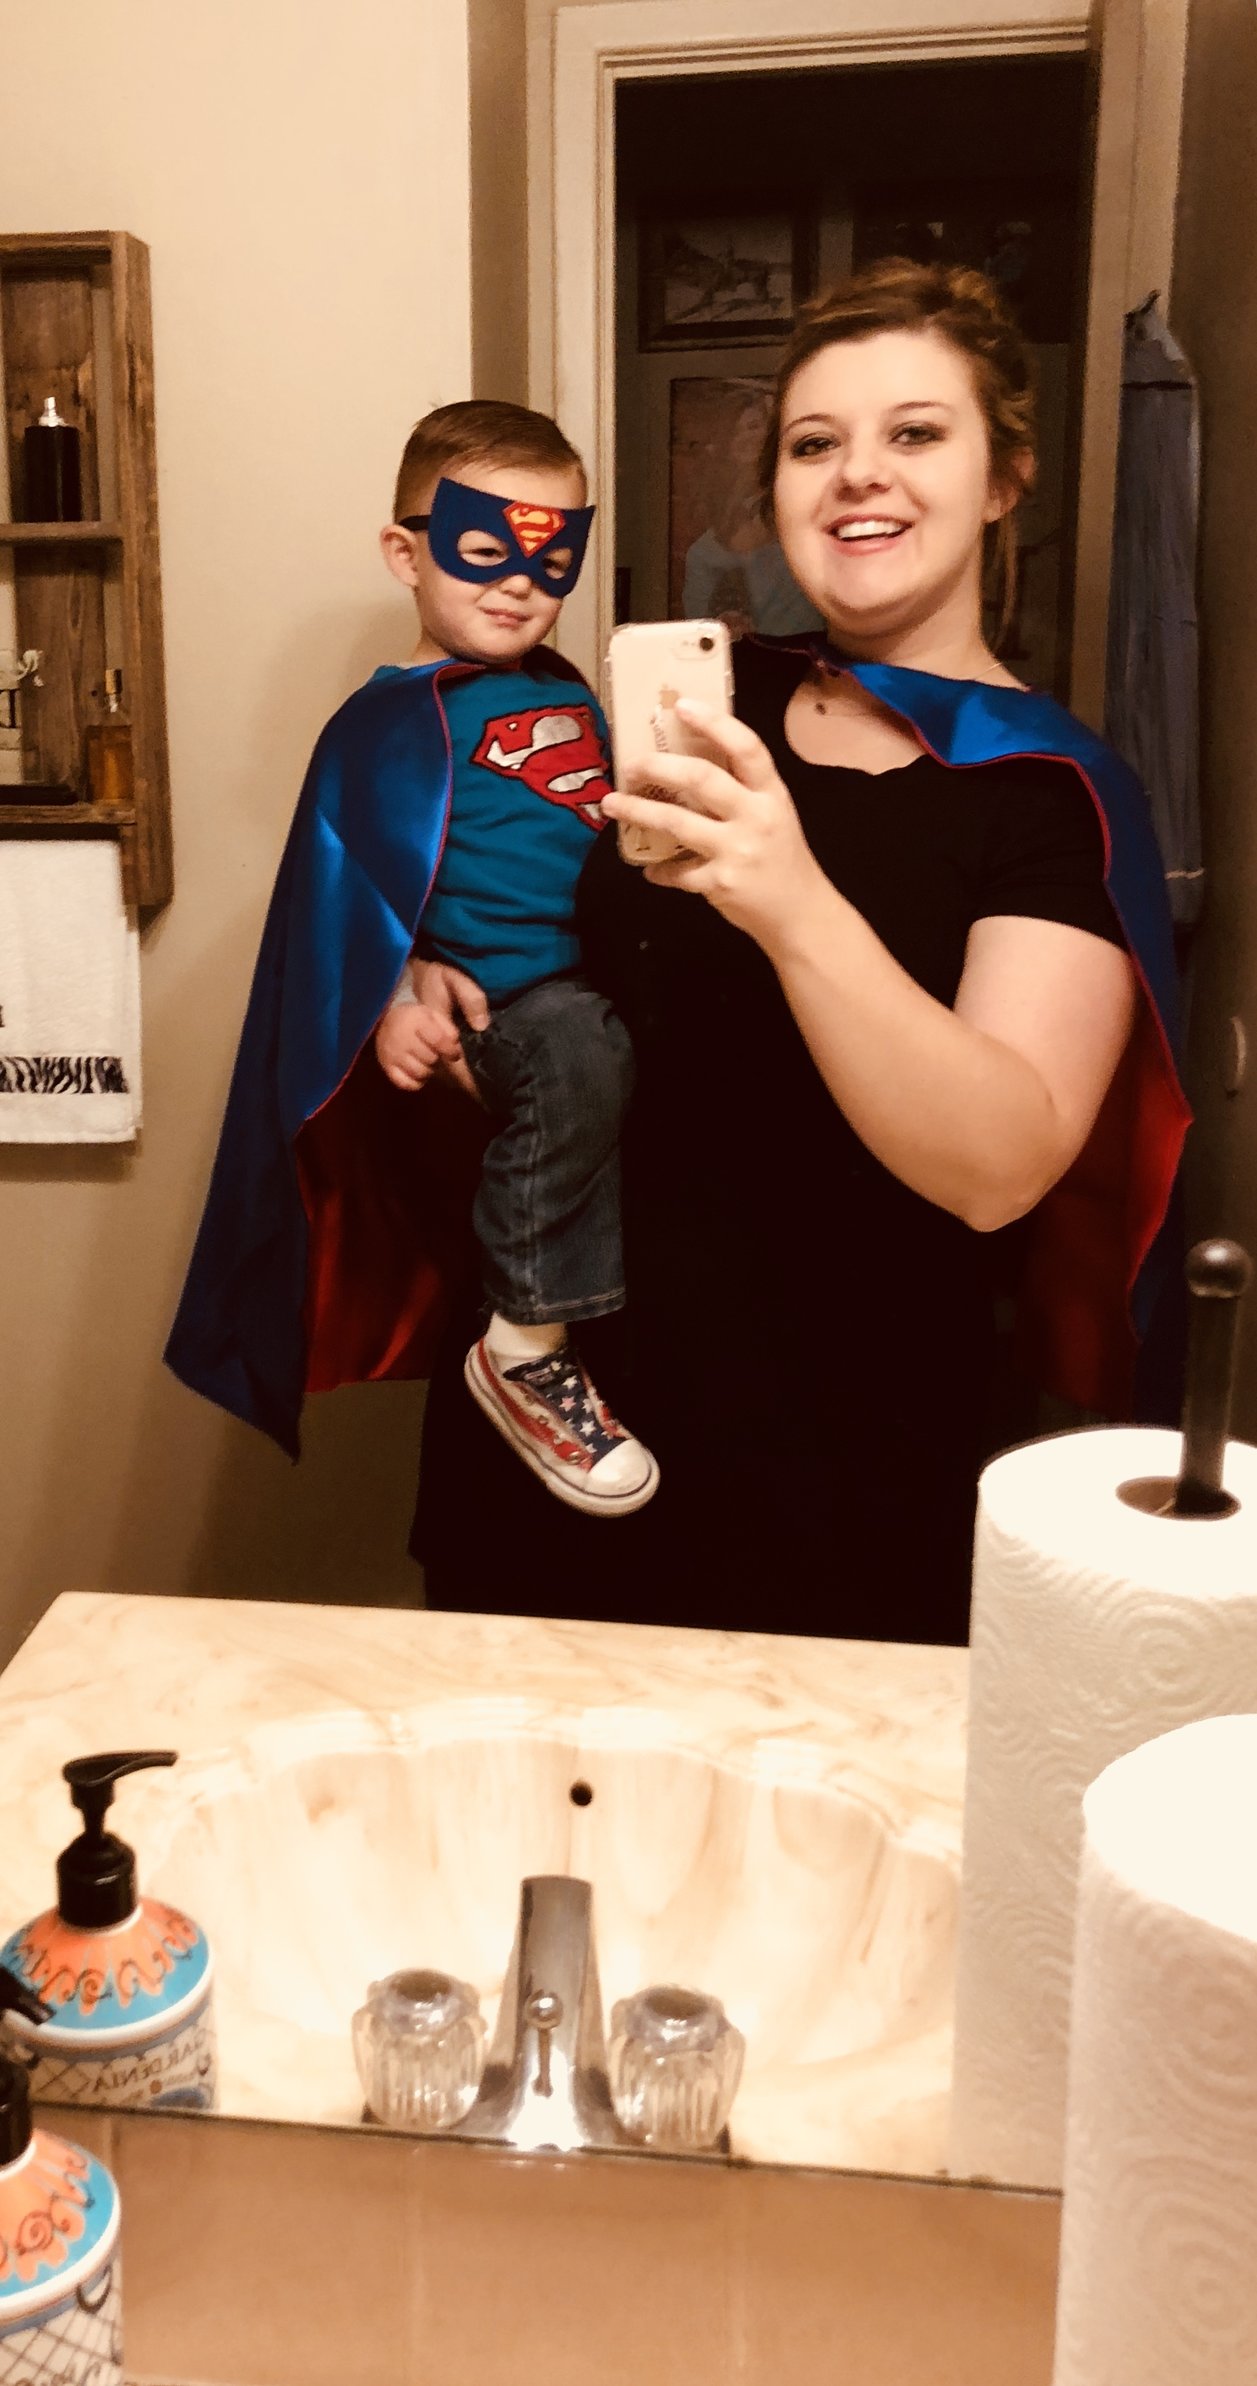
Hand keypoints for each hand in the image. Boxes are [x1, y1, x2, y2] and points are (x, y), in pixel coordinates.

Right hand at [373, 960, 489, 1098]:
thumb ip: (471, 999)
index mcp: (416, 1015)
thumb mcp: (454, 982)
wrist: (398, 992)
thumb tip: (481, 1026)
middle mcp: (399, 1034)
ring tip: (429, 1054)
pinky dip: (417, 1079)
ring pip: (420, 1072)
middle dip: (440, 1055)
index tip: (454, 1045)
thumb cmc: (430, 987)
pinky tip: (420, 1065)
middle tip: (440, 1047)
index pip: (439, 1041)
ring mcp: (389, 1051)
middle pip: (431, 1059)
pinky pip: (406, 1083)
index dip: (451, 1047)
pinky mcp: (385, 1064)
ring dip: (430, 1067)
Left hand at [602, 700, 826, 954]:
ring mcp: (736, 851)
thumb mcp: (774, 813)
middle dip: (658, 767)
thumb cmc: (781, 857)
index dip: (714, 723)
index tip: (681, 706)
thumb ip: (742, 789)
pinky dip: (659, 870)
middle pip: (701, 779)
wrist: (800, 913)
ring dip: (637, 811)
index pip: (746, 748)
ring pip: (676, 822)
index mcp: (770, 793)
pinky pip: (677, 871)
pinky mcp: (719, 883)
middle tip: (631, 764)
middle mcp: (755, 817)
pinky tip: (650, 869)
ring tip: (611, 804)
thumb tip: (688, 762)